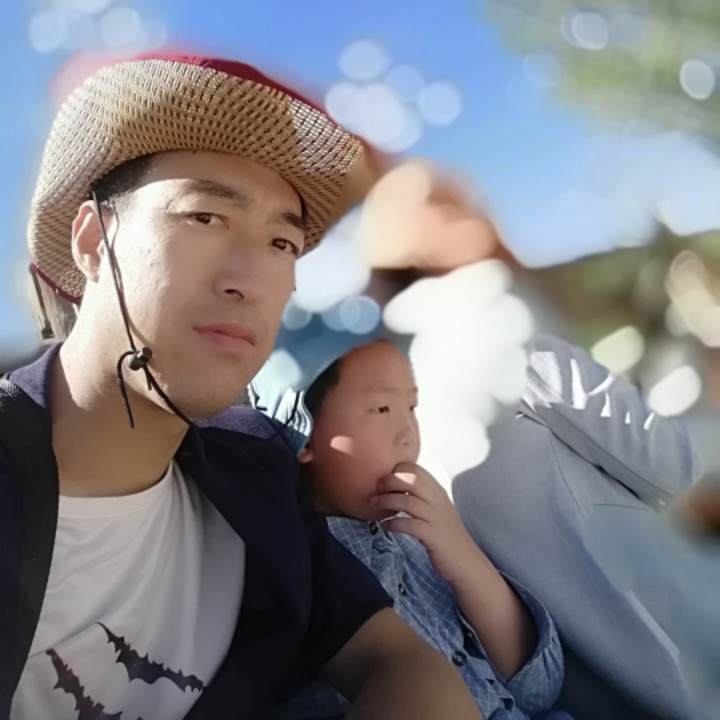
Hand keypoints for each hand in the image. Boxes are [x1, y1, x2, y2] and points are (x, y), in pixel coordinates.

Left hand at [373, 462, 482, 583]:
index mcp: (437, 492)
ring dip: (387, 501)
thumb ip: (421, 496)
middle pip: (412, 480)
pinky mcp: (432, 536)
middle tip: (376, 489)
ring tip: (374, 504)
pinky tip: (386, 526)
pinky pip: (409, 525)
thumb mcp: (436, 509)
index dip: (397, 470)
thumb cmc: (445, 534)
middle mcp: (438, 502)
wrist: (465, 560)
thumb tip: (396, 487)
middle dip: (390, 481)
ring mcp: (435, 518)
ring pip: (408, 501)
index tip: (384, 478)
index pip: (417, 470)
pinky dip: (394, 523)